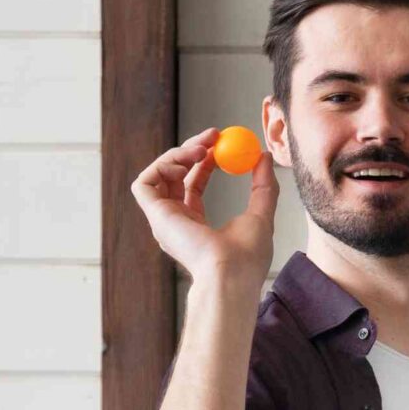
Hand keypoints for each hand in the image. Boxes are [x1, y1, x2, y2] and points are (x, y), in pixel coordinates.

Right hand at [130, 127, 278, 294]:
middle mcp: (175, 222)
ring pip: (158, 175)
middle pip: (174, 176)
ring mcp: (163, 220)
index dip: (204, 160)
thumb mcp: (262, 212)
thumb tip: (264, 157)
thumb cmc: (247, 257)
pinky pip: (144, 183)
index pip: (193, 184)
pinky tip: (183, 166)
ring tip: (201, 150)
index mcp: (196, 225)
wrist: (232, 273)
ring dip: (178, 154)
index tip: (218, 142)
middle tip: (212, 135)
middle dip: (190, 149)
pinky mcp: (154, 216)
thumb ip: (263, 185)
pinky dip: (161, 167)